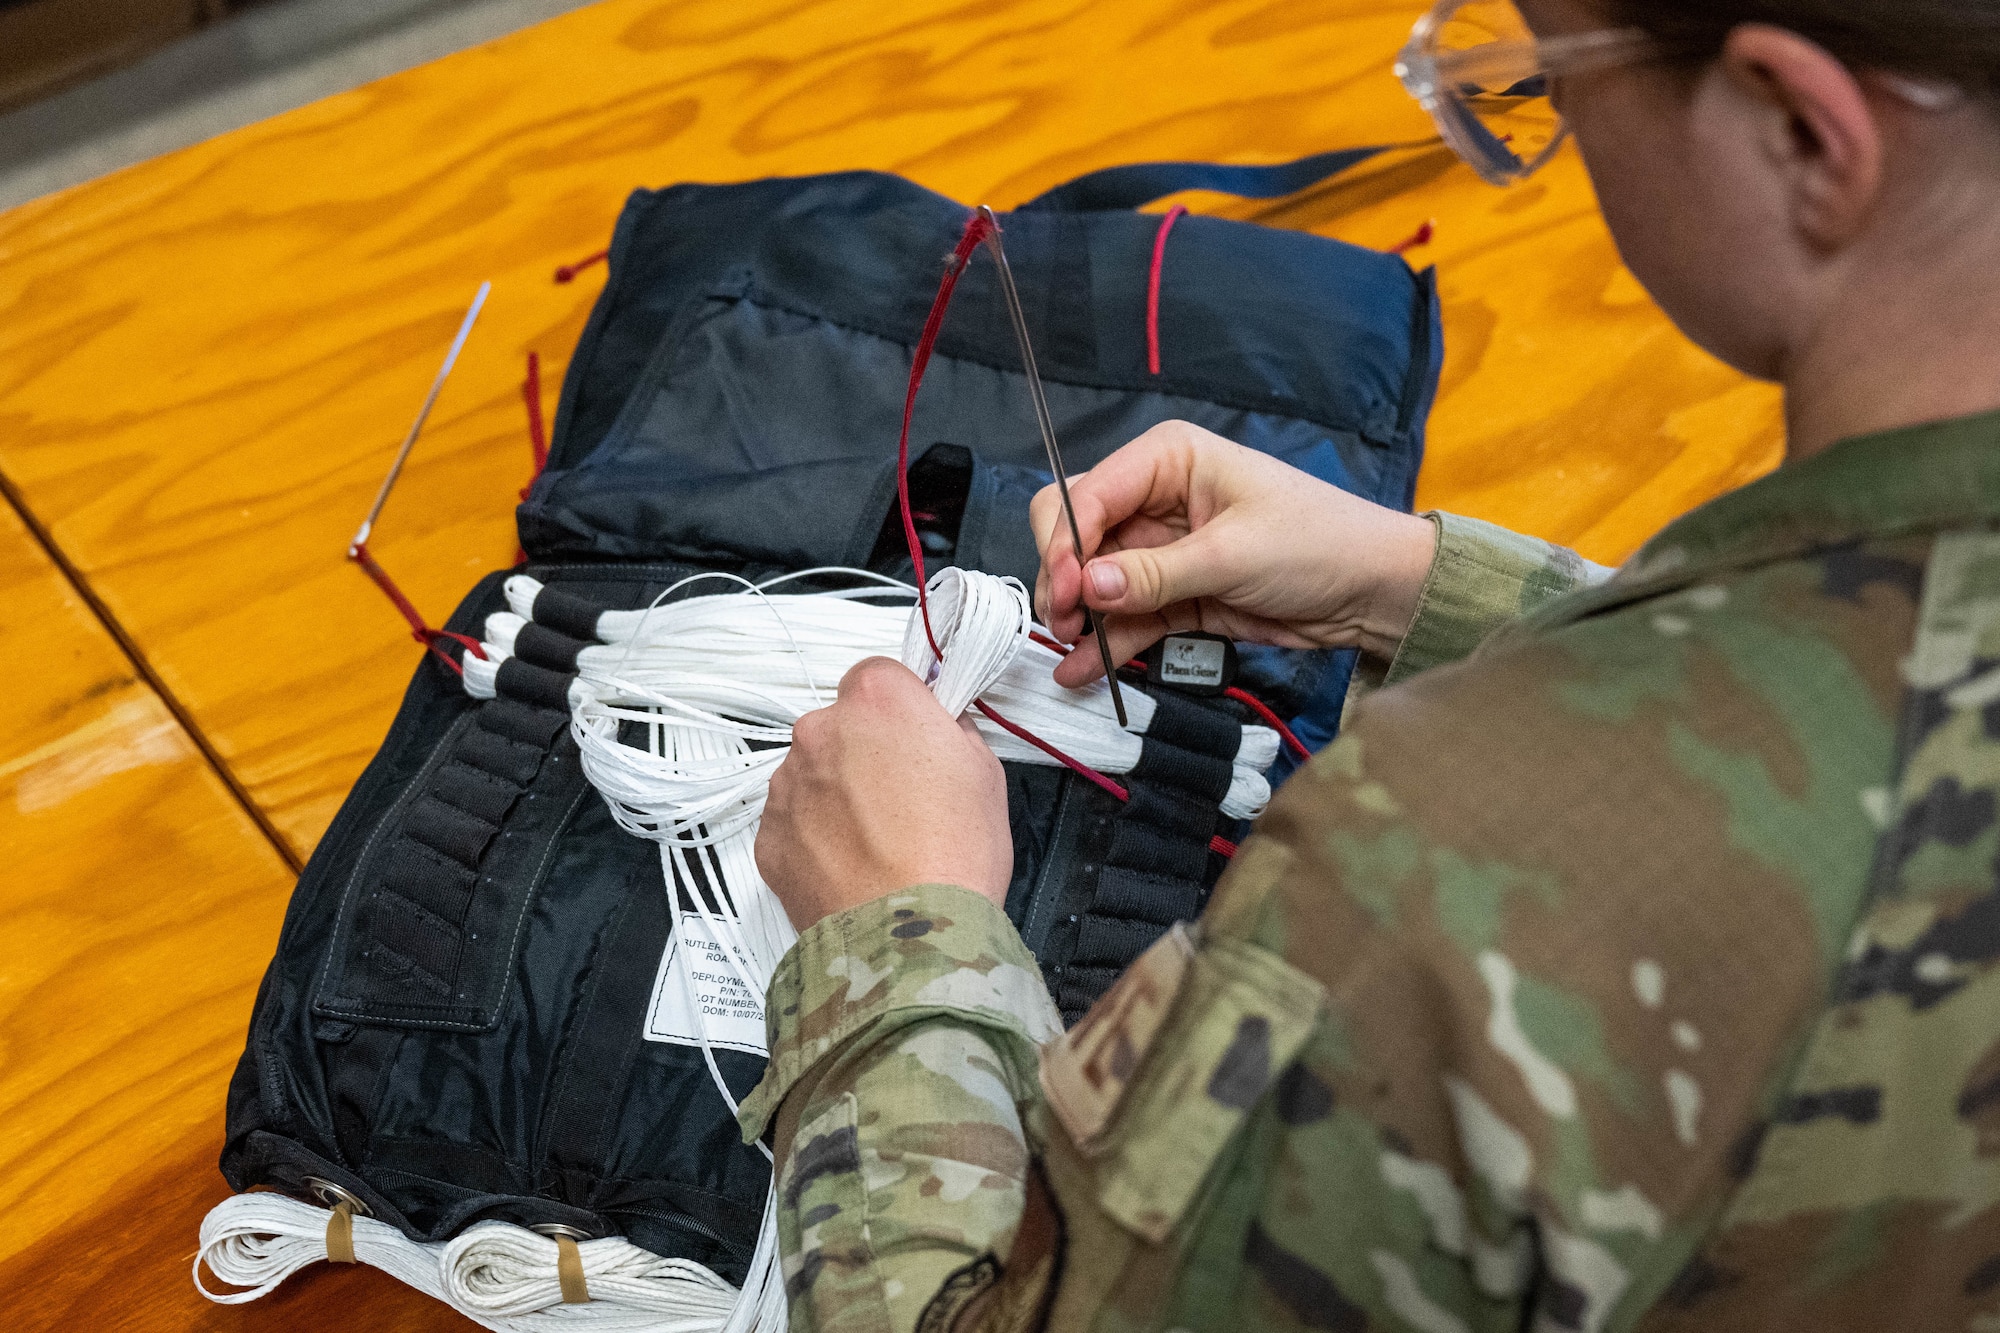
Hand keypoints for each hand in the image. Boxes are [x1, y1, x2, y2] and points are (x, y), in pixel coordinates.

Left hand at [757, 658, 1013, 930]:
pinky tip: (854, 865)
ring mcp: (787, 785)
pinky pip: (794, 821)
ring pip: (813, 773)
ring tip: (879, 842)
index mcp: (877, 703)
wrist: (907, 939)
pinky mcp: (769, 836)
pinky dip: (817, 837)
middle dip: (864, 752)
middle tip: (903, 799)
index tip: (915, 737)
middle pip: (839, 725)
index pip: (878, 676)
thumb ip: (951, 732)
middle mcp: (820, 732)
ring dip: (838, 795)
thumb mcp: (985, 773)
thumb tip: (935, 727)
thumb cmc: (954, 857)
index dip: (900, 708)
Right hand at [1032, 420, 1438, 687]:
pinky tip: (1083, 670)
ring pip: (1096, 582)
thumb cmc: (1319, 542)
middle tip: (1068, 621)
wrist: (1373, 591)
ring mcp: (1163, 549)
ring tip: (1071, 653)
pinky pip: (1126, 617)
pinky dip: (1105, 643)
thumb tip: (1089, 587)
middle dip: (1065, 578)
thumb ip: (1155, 574)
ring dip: (1080, 618)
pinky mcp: (1175, 594)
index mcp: (1169, 460)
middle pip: (1078, 532)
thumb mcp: (1234, 554)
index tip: (1066, 592)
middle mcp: (1156, 498)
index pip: (1088, 494)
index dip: (1066, 544)